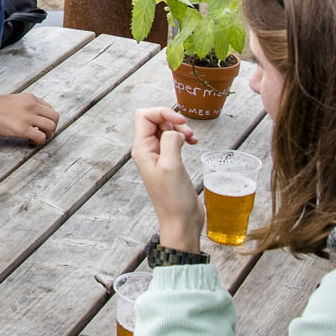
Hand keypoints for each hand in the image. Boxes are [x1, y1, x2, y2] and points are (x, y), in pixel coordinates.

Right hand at [0, 91, 58, 144]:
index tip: (42, 124)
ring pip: (51, 126)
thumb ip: (28, 104)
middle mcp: (31, 106)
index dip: (48, 118)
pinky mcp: (23, 129)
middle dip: (52, 126)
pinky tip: (32, 141)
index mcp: (30, 98)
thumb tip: (37, 115)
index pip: (49, 108)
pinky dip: (39, 141)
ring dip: (48, 134)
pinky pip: (40, 137)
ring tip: (40, 136)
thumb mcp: (15, 99)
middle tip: (45, 132)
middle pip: (54, 117)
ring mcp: (27, 117)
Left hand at [132, 106, 204, 251]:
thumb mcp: (172, 166)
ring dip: (180, 129)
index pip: (144, 115)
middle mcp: (147, 151)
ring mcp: (158, 157)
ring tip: (193, 139)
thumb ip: (170, 141)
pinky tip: (193, 143)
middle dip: (174, 120)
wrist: (181, 223)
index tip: (181, 123)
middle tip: (189, 134)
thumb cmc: (174, 199)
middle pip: (155, 119)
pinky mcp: (169, 162)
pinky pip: (173, 140)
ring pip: (166, 129)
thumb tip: (174, 130)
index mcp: (142, 150)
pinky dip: (183, 138)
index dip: (163, 112)